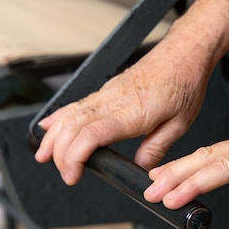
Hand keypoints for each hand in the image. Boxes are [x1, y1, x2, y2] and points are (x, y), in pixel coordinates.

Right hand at [34, 22, 214, 184]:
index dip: (74, 157)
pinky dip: (59, 117)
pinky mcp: (108, 88)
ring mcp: (108, 92)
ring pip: (69, 113)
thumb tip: (141, 168)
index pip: (90, 135)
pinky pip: (77, 103)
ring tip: (44, 155)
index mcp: (132, 112)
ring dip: (53, 136)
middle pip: (72, 126)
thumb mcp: (180, 123)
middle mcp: (114, 100)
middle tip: (65, 173)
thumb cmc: (184, 82)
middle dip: (60, 153)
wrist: (184, 53)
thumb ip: (157, 148)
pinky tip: (50, 126)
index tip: (73, 175)